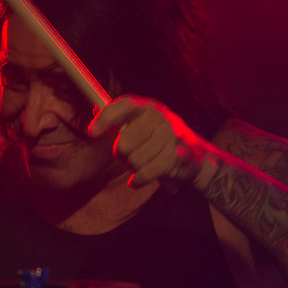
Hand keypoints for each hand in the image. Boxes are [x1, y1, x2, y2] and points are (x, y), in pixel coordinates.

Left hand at [88, 95, 212, 187]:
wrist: (195, 157)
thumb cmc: (159, 140)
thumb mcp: (141, 125)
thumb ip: (119, 119)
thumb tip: (95, 109)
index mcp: (147, 107)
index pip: (124, 106)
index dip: (106, 118)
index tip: (92, 133)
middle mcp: (159, 117)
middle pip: (124, 143)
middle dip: (122, 156)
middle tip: (129, 157)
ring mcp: (170, 136)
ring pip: (134, 161)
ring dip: (133, 168)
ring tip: (141, 165)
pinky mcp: (176, 156)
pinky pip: (145, 172)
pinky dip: (138, 180)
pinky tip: (136, 181)